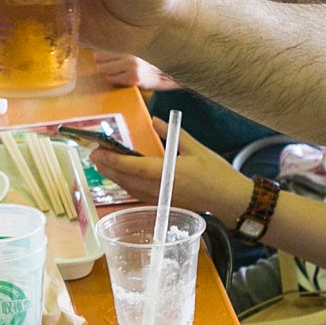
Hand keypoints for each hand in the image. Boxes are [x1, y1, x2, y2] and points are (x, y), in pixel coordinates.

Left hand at [89, 120, 249, 223]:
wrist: (232, 200)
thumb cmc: (218, 174)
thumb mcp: (196, 148)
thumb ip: (172, 133)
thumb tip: (155, 120)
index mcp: (168, 174)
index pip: (134, 167)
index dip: (113, 160)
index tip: (98, 152)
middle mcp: (161, 189)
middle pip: (126, 180)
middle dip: (108, 169)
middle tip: (93, 156)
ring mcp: (163, 200)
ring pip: (131, 190)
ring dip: (115, 178)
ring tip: (102, 166)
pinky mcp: (166, 204)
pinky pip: (140, 196)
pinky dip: (127, 186)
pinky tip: (122, 179)